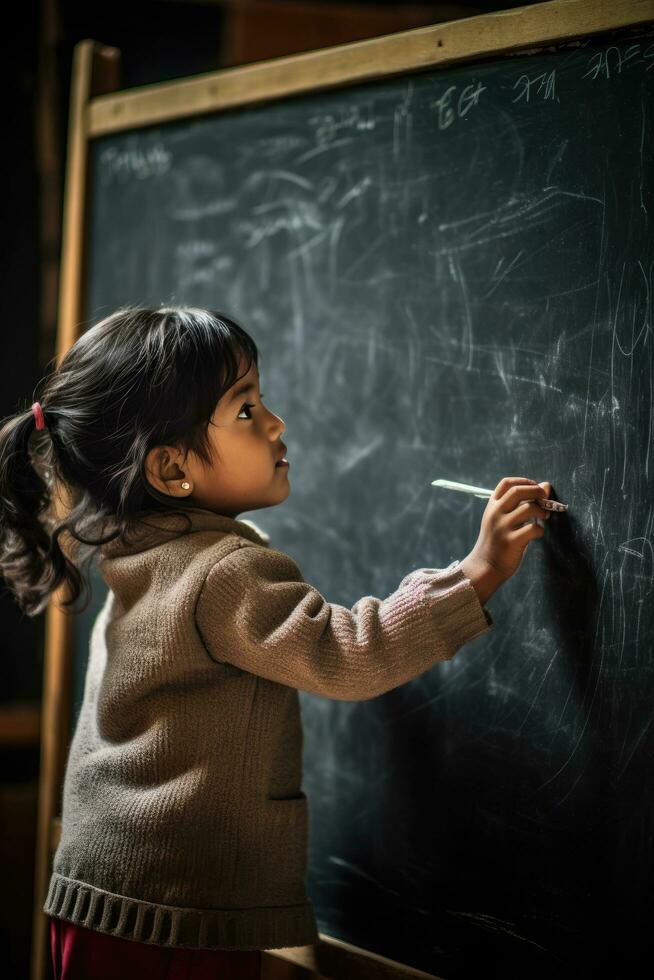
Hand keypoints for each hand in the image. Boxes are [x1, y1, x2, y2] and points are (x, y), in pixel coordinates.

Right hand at [460, 477, 551, 604]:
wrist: (484, 566)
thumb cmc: (496, 542)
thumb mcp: (500, 520)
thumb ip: (518, 505)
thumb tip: (545, 486)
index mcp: (492, 506)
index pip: (506, 483)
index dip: (524, 481)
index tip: (535, 486)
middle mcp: (496, 514)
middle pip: (518, 491)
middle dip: (536, 491)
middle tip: (545, 498)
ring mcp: (502, 527)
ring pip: (528, 508)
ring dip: (541, 511)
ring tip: (544, 516)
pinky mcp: (511, 541)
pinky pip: (533, 529)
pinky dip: (540, 530)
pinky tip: (538, 534)